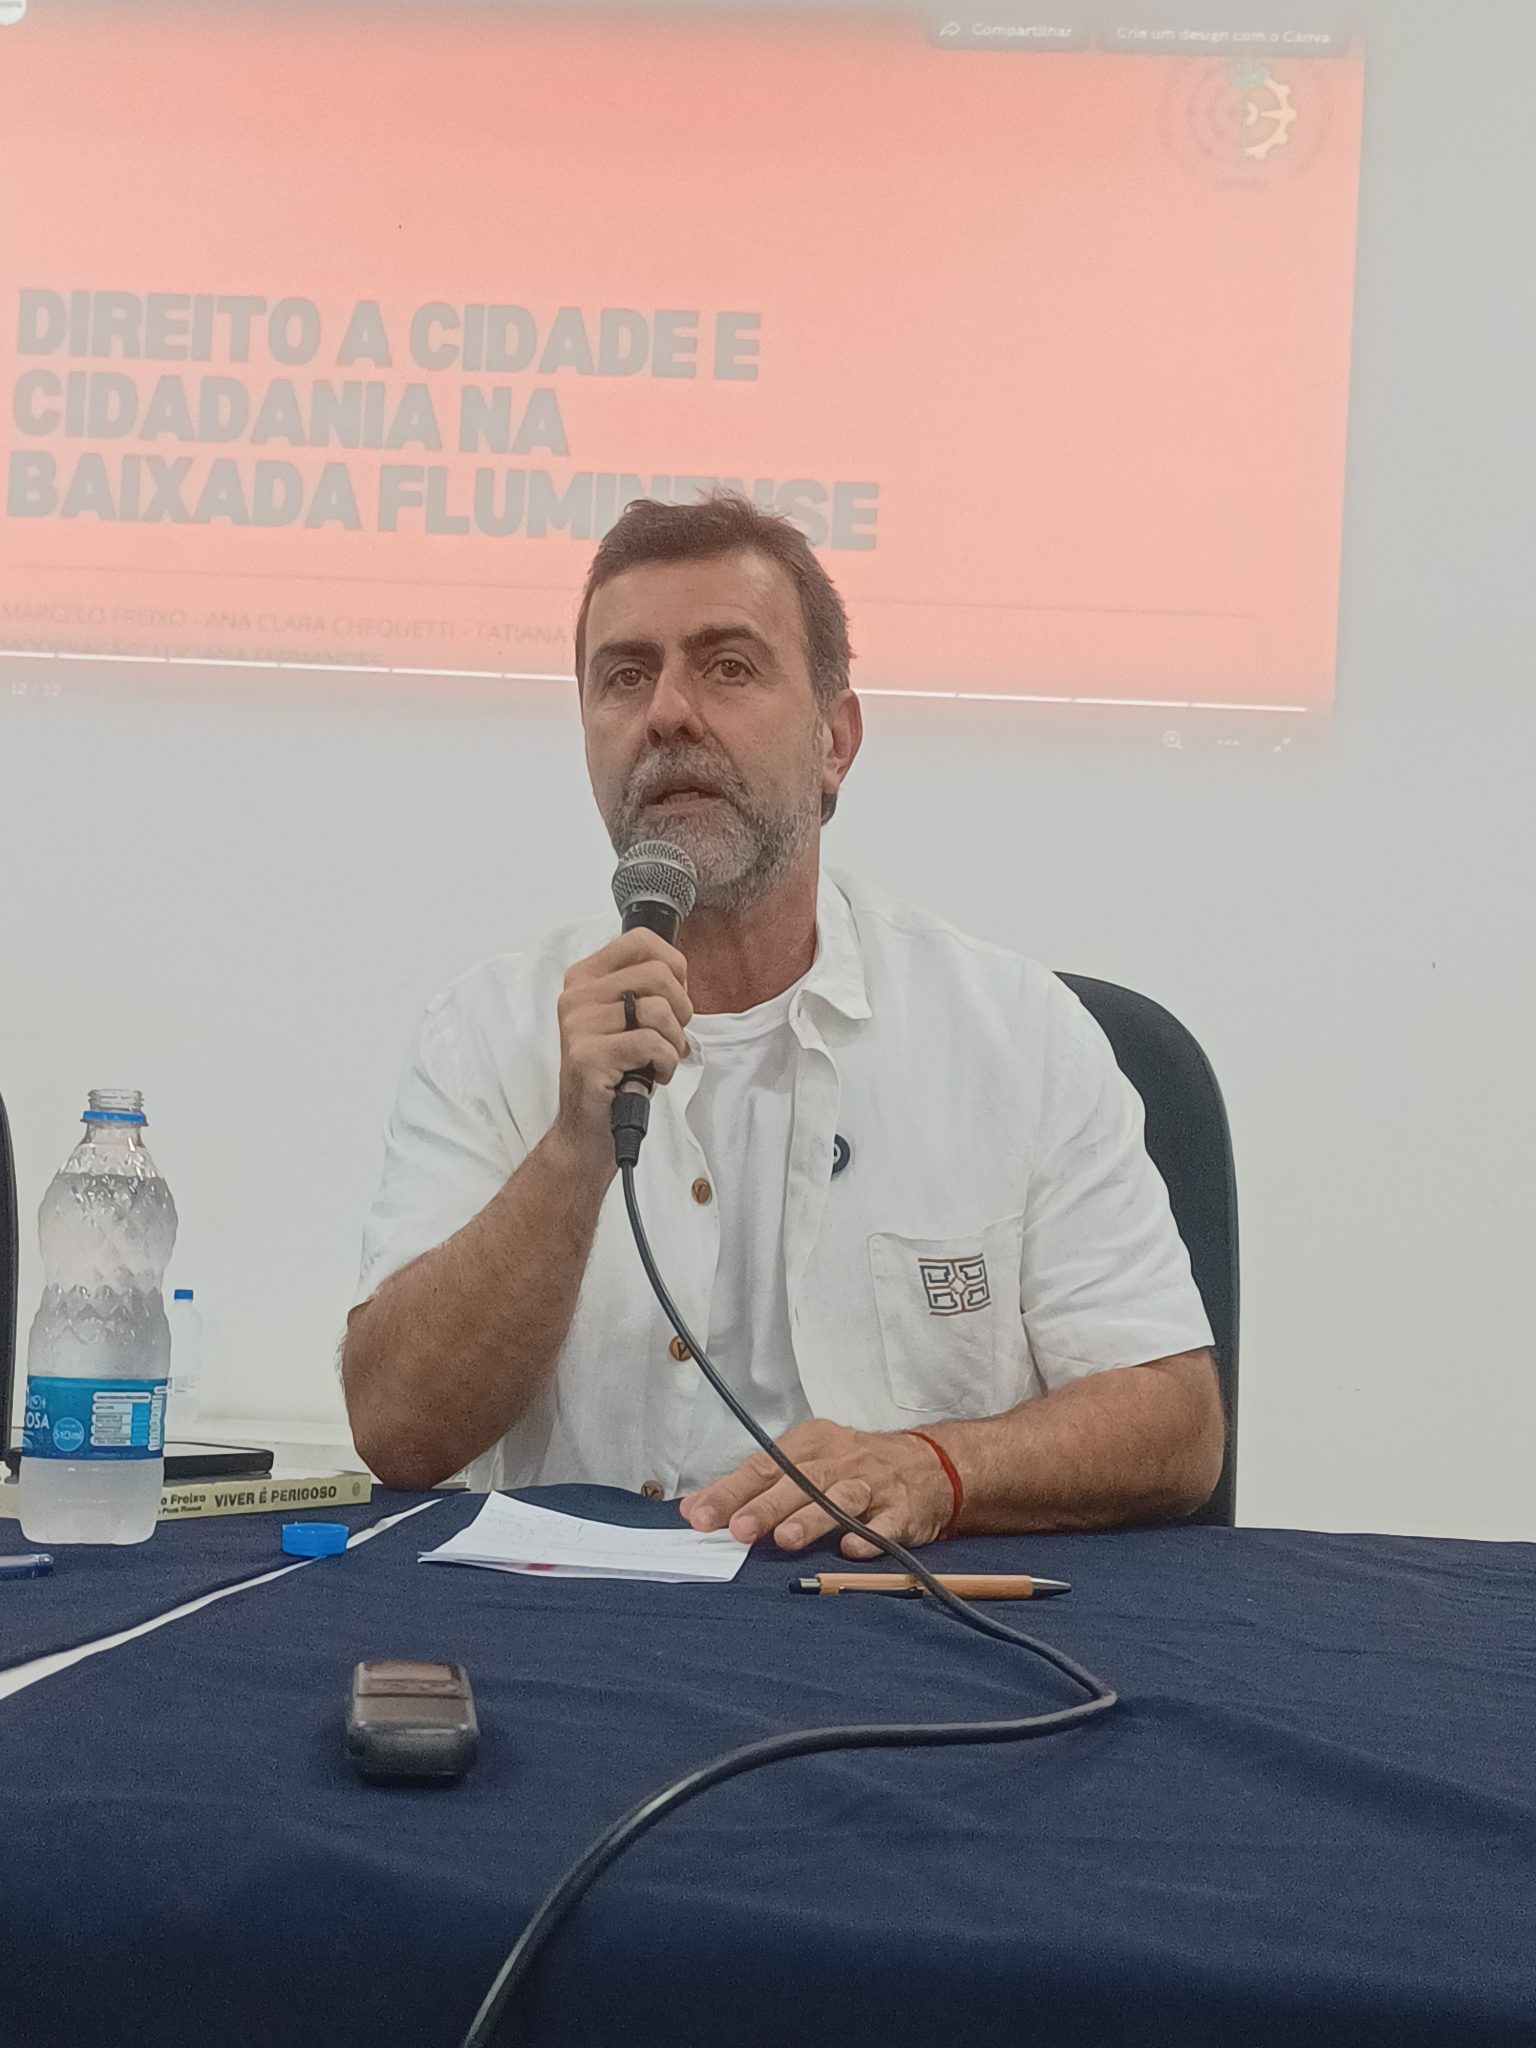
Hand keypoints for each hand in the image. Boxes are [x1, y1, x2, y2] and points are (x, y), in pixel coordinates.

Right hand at [553, 928, 691, 1169]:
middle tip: (672, 1036)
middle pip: (657, 974)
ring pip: (658, 1010)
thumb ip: (644, 989)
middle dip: (681, 1009)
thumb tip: (678, 973)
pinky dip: (667, 1062)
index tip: (674, 998)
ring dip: (674, 1041)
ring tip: (659, 1059)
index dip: (674, 967)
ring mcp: (578, 1025)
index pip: (640, 942)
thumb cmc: (615, 1073)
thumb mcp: (627, 1020)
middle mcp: (576, 996)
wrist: (588, 1129)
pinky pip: (652, 1043)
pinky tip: (654, 1075)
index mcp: (584, 978)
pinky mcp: (588, 1055)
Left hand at [679, 1420, 955, 1558]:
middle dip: (767, 1505)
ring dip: (813, 1518)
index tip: (701, 1516)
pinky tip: (852, 1549)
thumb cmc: (853, 1467)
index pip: (764, 1465)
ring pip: (840, 1499)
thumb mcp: (805, 1463)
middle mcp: (839, 1460)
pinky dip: (870, 1536)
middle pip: (799, 1480)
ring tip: (786, 1539)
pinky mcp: (903, 1511)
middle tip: (739, 1529)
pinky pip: (886, 1524)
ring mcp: (873, 1485)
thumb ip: (752, 1487)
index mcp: (810, 1444)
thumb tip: (694, 1510)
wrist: (931, 1466)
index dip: (732, 1490)